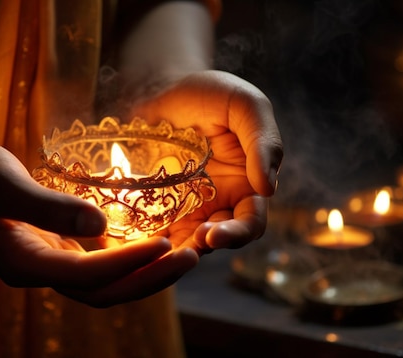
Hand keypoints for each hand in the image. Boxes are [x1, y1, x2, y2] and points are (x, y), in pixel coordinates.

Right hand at [0, 141, 197, 306]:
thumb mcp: (3, 184)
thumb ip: (47, 206)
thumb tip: (100, 225)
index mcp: (26, 263)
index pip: (87, 274)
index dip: (127, 262)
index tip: (163, 243)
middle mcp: (40, 272)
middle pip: (103, 292)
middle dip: (148, 279)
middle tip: (189, 258)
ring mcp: (48, 263)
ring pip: (104, 284)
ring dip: (144, 273)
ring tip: (182, 254)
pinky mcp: (54, 251)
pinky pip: (98, 265)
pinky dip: (128, 259)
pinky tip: (152, 242)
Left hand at [132, 70, 282, 253]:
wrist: (165, 85)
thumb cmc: (211, 93)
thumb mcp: (246, 106)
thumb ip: (263, 142)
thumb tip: (268, 188)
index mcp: (247, 185)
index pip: (250, 222)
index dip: (237, 234)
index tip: (214, 234)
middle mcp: (219, 201)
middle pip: (218, 239)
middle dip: (204, 246)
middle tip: (188, 242)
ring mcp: (186, 205)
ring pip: (185, 240)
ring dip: (175, 251)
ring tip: (160, 251)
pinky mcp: (156, 203)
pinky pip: (155, 229)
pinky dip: (148, 240)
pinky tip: (134, 243)